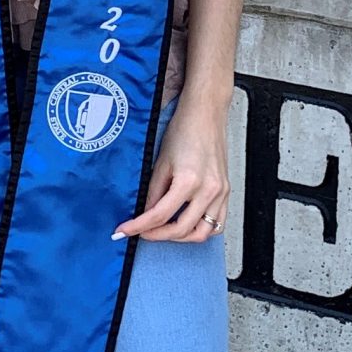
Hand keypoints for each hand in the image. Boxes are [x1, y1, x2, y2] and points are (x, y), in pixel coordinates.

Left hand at [114, 98, 228, 243]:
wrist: (206, 114)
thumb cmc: (185, 129)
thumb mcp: (161, 162)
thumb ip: (153, 192)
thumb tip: (145, 212)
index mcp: (189, 181)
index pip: (159, 215)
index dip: (138, 227)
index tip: (125, 231)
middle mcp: (208, 190)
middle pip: (180, 229)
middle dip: (157, 235)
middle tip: (142, 232)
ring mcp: (220, 192)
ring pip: (202, 233)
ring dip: (180, 237)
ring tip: (164, 231)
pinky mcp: (226, 191)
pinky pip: (217, 223)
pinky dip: (201, 229)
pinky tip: (187, 225)